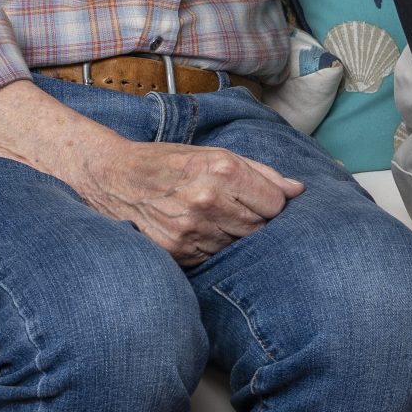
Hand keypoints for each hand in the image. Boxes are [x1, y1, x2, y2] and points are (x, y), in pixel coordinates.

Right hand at [65, 138, 303, 262]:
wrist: (113, 177)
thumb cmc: (169, 162)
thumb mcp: (215, 154)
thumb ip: (261, 172)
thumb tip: (298, 190)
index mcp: (222, 170)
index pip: (276, 203)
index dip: (273, 203)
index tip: (260, 199)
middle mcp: (208, 200)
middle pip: (260, 227)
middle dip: (254, 220)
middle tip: (233, 208)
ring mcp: (191, 230)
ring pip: (238, 246)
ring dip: (233, 236)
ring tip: (212, 217)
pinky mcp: (177, 252)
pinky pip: (214, 257)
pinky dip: (211, 247)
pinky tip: (196, 230)